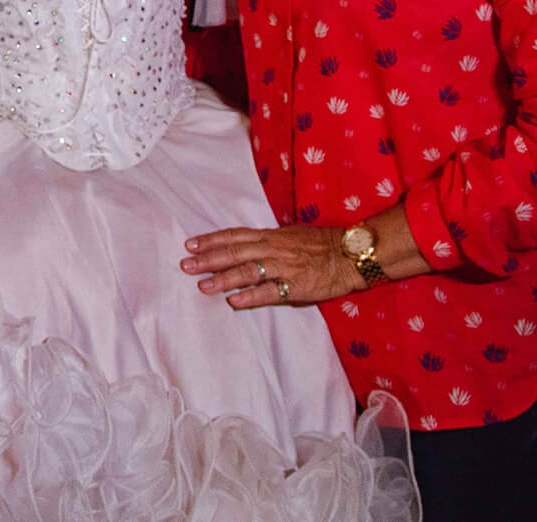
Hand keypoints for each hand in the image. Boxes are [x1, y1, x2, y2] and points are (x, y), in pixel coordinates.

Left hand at [181, 225, 358, 309]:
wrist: (351, 254)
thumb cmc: (322, 245)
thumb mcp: (291, 236)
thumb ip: (268, 242)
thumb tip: (245, 246)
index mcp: (271, 236)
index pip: (235, 235)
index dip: (211, 240)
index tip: (190, 244)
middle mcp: (273, 248)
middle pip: (235, 252)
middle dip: (208, 259)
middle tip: (185, 265)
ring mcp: (284, 267)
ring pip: (247, 271)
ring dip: (223, 278)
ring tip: (203, 286)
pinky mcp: (296, 285)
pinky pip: (269, 292)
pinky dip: (250, 296)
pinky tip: (234, 301)